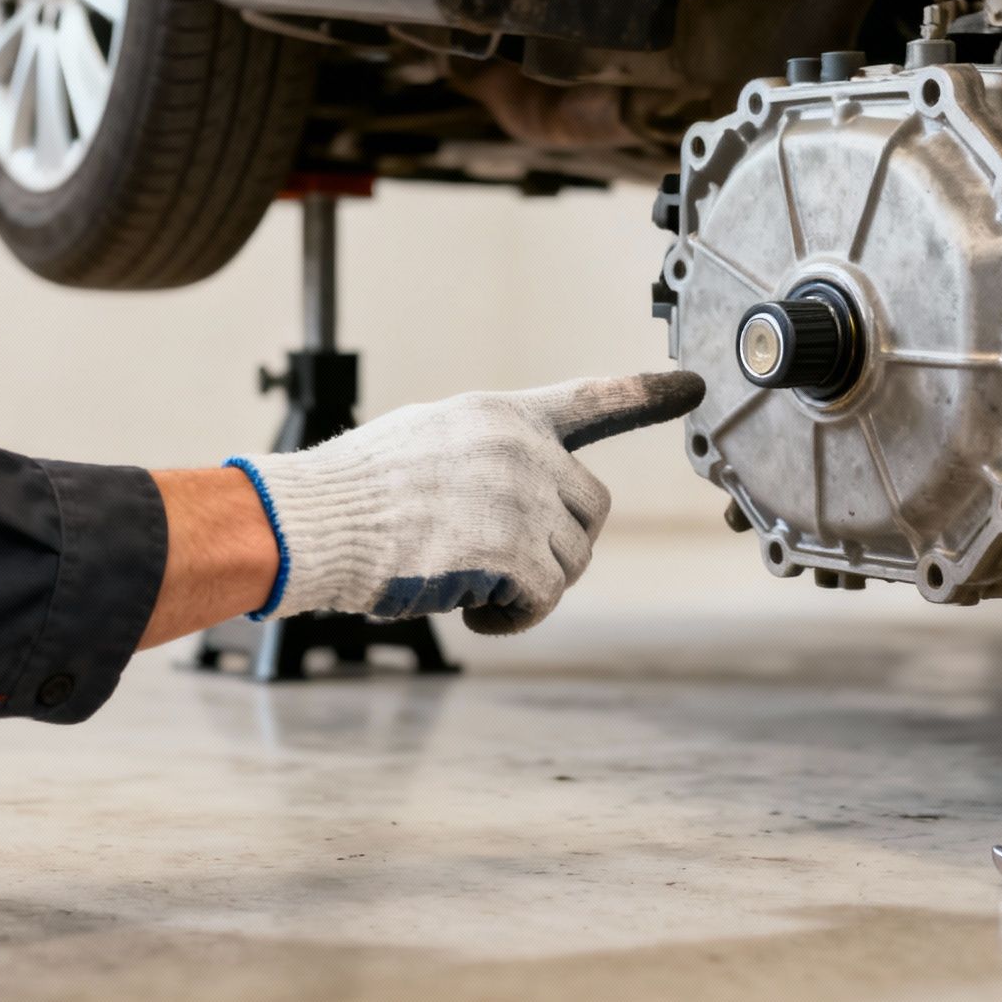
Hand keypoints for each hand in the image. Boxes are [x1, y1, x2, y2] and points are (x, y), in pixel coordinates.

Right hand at [229, 371, 703, 633]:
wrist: (309, 524)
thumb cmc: (350, 496)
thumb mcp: (427, 444)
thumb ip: (487, 461)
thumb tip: (527, 507)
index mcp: (500, 416)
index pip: (588, 401)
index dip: (644, 395)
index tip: (692, 384)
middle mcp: (522, 448)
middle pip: (593, 510)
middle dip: (560, 546)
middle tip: (502, 568)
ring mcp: (521, 496)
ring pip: (574, 560)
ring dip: (532, 587)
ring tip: (470, 587)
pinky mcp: (512, 549)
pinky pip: (545, 598)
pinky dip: (514, 618)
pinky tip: (471, 613)